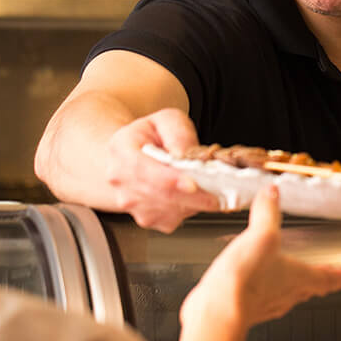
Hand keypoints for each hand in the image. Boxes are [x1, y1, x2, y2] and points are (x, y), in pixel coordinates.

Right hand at [105, 107, 219, 231]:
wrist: (131, 154)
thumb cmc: (149, 136)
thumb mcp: (165, 120)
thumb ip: (177, 133)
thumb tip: (185, 155)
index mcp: (121, 151)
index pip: (144, 170)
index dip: (170, 180)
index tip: (193, 184)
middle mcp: (121, 182)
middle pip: (160, 196)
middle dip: (194, 195)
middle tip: (219, 192)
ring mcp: (131, 204)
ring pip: (170, 211)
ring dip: (194, 203)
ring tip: (209, 189)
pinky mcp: (145, 219)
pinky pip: (173, 220)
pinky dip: (189, 209)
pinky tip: (193, 195)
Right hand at [180, 186, 340, 330]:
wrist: (218, 311)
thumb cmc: (246, 278)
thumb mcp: (261, 235)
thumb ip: (267, 213)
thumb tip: (272, 193)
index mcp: (298, 277)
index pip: (326, 278)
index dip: (338, 275)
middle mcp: (285, 295)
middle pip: (308, 290)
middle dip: (317, 283)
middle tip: (324, 279)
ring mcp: (265, 305)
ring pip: (286, 297)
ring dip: (292, 289)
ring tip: (288, 280)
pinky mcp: (245, 310)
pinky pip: (260, 301)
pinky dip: (263, 292)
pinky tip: (253, 285)